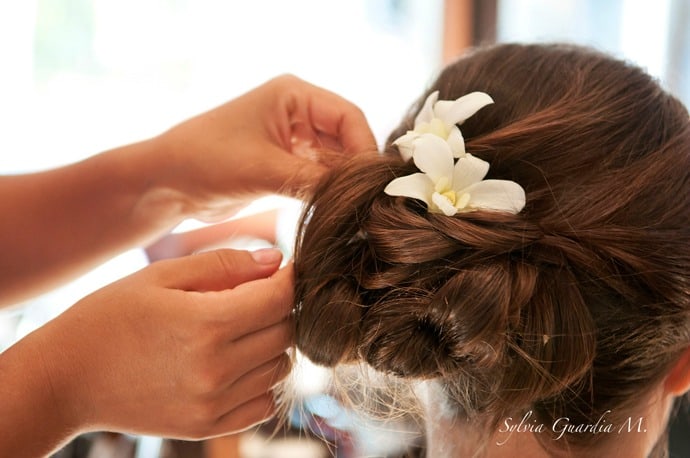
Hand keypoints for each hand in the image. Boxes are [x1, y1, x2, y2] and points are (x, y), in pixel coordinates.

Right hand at [37, 248, 292, 439]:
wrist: (65, 379)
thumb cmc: (110, 317)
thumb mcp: (161, 276)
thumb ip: (224, 264)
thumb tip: (276, 262)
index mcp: (206, 324)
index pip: (280, 299)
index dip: (289, 279)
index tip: (284, 269)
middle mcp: (216, 369)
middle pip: (286, 333)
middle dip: (280, 309)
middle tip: (257, 296)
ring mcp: (213, 403)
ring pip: (280, 367)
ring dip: (272, 344)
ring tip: (240, 329)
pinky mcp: (207, 427)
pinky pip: (264, 403)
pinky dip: (261, 381)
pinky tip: (235, 364)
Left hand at [151, 74, 376, 219]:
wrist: (165, 184)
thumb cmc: (206, 161)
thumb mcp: (265, 170)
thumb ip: (315, 182)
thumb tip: (358, 198)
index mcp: (293, 95)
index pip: (348, 117)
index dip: (365, 149)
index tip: (372, 183)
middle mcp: (296, 112)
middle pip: (346, 138)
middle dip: (356, 169)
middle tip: (369, 202)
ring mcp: (291, 139)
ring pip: (335, 161)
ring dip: (343, 184)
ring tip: (356, 210)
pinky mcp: (284, 163)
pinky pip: (319, 177)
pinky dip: (328, 193)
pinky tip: (336, 212)